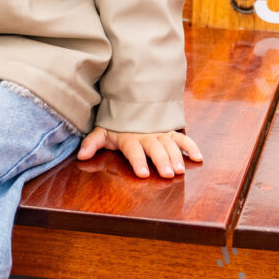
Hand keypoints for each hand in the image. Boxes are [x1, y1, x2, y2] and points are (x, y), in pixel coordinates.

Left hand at [76, 127, 202, 179]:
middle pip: (155, 148)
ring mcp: (160, 134)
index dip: (138, 161)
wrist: (132, 104)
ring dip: (176, 157)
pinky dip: (191, 147)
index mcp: (130, 138)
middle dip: (161, 161)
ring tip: (180, 170)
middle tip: (167, 174)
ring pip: (170, 144)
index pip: (134, 150)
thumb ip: (92, 143)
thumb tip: (81, 155)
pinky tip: (198, 158)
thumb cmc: (117, 125)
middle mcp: (147, 136)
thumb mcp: (103, 132)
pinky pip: (182, 139)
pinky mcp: (170, 133)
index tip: (143, 173)